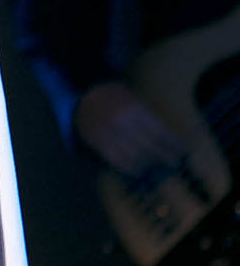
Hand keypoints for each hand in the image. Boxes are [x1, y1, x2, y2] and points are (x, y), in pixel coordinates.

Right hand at [73, 80, 187, 179]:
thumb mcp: (134, 97)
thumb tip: (168, 138)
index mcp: (134, 109)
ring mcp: (108, 133)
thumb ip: (148, 115)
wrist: (84, 94)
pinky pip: (115, 160)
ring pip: (133, 156)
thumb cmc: (114, 95)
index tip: (182, 151)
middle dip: (164, 157)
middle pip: (149, 146)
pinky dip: (128, 168)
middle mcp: (122, 122)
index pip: (159, 132)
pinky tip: (138, 170)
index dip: (172, 144)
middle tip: (174, 163)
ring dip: (148, 165)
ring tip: (158, 168)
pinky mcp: (97, 142)